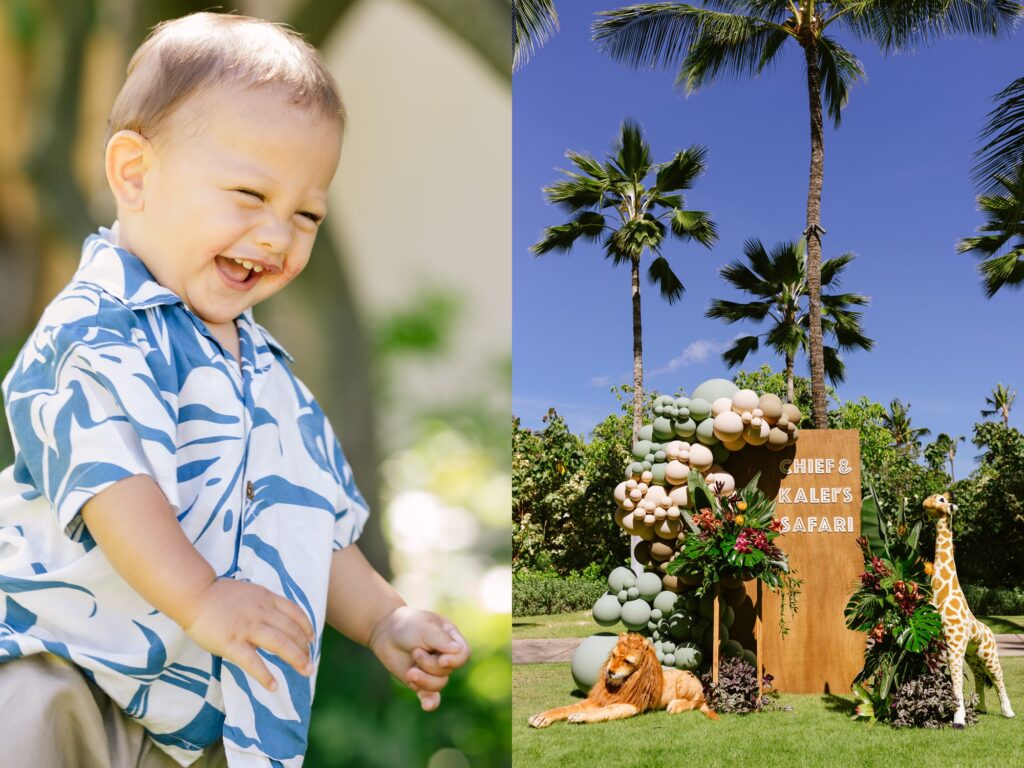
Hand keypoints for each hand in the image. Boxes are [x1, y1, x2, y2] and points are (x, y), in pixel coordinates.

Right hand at [182, 579, 314, 691]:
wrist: (194, 593)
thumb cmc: (219, 595)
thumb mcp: (250, 592)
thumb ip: (263, 604)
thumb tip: (275, 619)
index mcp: (266, 598)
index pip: (295, 612)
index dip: (306, 627)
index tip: (312, 638)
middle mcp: (261, 612)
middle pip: (291, 631)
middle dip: (305, 649)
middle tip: (310, 664)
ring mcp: (247, 627)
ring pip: (280, 644)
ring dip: (296, 659)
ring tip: (306, 672)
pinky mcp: (231, 643)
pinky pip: (252, 662)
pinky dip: (265, 675)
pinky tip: (274, 686)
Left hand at [367, 607, 469, 710]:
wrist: (385, 632)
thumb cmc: (407, 624)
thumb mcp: (424, 628)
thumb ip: (441, 639)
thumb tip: (459, 650)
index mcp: (451, 639)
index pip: (463, 654)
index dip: (455, 660)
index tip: (441, 659)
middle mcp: (445, 656)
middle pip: (448, 670)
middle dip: (430, 665)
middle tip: (415, 652)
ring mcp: (433, 670)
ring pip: (439, 684)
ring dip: (423, 679)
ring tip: (410, 671)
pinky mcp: (420, 682)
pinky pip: (430, 697)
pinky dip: (430, 702)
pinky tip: (426, 706)